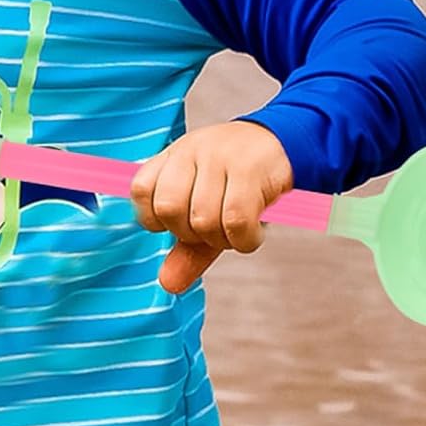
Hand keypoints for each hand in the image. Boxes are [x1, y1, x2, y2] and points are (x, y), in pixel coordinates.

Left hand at [130, 121, 293, 294]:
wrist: (284, 142)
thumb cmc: (239, 179)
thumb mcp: (206, 207)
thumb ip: (186, 247)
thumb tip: (168, 283)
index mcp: (174, 155)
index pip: (141, 190)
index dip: (156, 219)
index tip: (182, 223)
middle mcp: (191, 151)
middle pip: (170, 209)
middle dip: (191, 233)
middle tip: (214, 228)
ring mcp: (219, 157)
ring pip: (202, 219)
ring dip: (221, 239)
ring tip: (236, 228)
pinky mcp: (249, 169)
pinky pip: (235, 221)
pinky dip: (244, 241)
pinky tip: (253, 234)